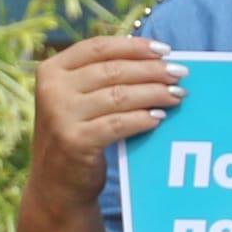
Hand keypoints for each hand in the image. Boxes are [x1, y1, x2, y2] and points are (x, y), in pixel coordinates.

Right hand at [28, 36, 184, 211]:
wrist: (56, 184)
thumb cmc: (76, 133)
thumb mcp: (76, 99)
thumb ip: (101, 76)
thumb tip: (155, 59)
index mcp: (51, 70)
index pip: (98, 48)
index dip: (134, 47)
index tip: (165, 51)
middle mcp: (52, 90)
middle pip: (113, 70)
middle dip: (151, 71)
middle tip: (180, 74)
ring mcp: (61, 116)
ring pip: (119, 96)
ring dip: (154, 93)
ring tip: (177, 95)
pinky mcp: (75, 141)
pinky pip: (119, 124)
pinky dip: (142, 119)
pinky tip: (159, 117)